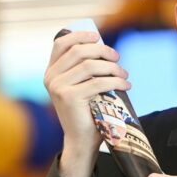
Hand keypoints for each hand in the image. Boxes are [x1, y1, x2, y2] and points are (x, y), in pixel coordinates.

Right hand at [44, 30, 130, 176]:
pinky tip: (126, 86)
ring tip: (124, 75)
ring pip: (90, 65)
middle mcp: (50, 78)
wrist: (82, 140)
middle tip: (118, 58)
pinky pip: (98, 82)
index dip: (80, 35)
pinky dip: (116, 82)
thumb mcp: (82, 85)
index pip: (61, 43)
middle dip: (102, 51)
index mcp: (51, 72)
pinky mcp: (69, 97)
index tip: (98, 36)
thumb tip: (105, 48)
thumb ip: (85, 68)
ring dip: (112, 68)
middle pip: (79, 51)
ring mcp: (58, 87)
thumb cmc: (87, 111)